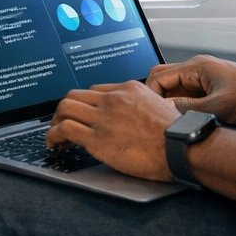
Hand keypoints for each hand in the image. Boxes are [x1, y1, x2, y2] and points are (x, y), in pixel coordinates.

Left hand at [46, 81, 180, 180]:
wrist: (182, 146)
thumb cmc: (178, 134)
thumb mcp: (159, 106)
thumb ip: (141, 106)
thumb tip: (135, 116)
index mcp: (128, 89)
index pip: (94, 91)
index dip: (84, 104)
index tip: (82, 115)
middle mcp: (112, 99)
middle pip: (74, 96)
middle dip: (64, 110)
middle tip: (62, 123)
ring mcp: (103, 118)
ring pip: (65, 108)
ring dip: (55, 121)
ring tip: (55, 135)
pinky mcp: (97, 139)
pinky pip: (65, 129)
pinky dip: (53, 135)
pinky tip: (54, 143)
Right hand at [146, 55, 235, 125]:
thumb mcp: (218, 108)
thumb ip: (188, 109)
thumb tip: (163, 111)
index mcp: (195, 67)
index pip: (158, 76)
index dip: (151, 95)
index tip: (152, 114)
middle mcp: (197, 68)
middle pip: (163, 78)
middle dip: (156, 97)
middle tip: (157, 117)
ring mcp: (205, 77)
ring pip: (176, 87)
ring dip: (171, 102)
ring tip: (171, 120)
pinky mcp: (212, 87)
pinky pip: (188, 93)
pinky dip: (183, 105)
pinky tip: (186, 119)